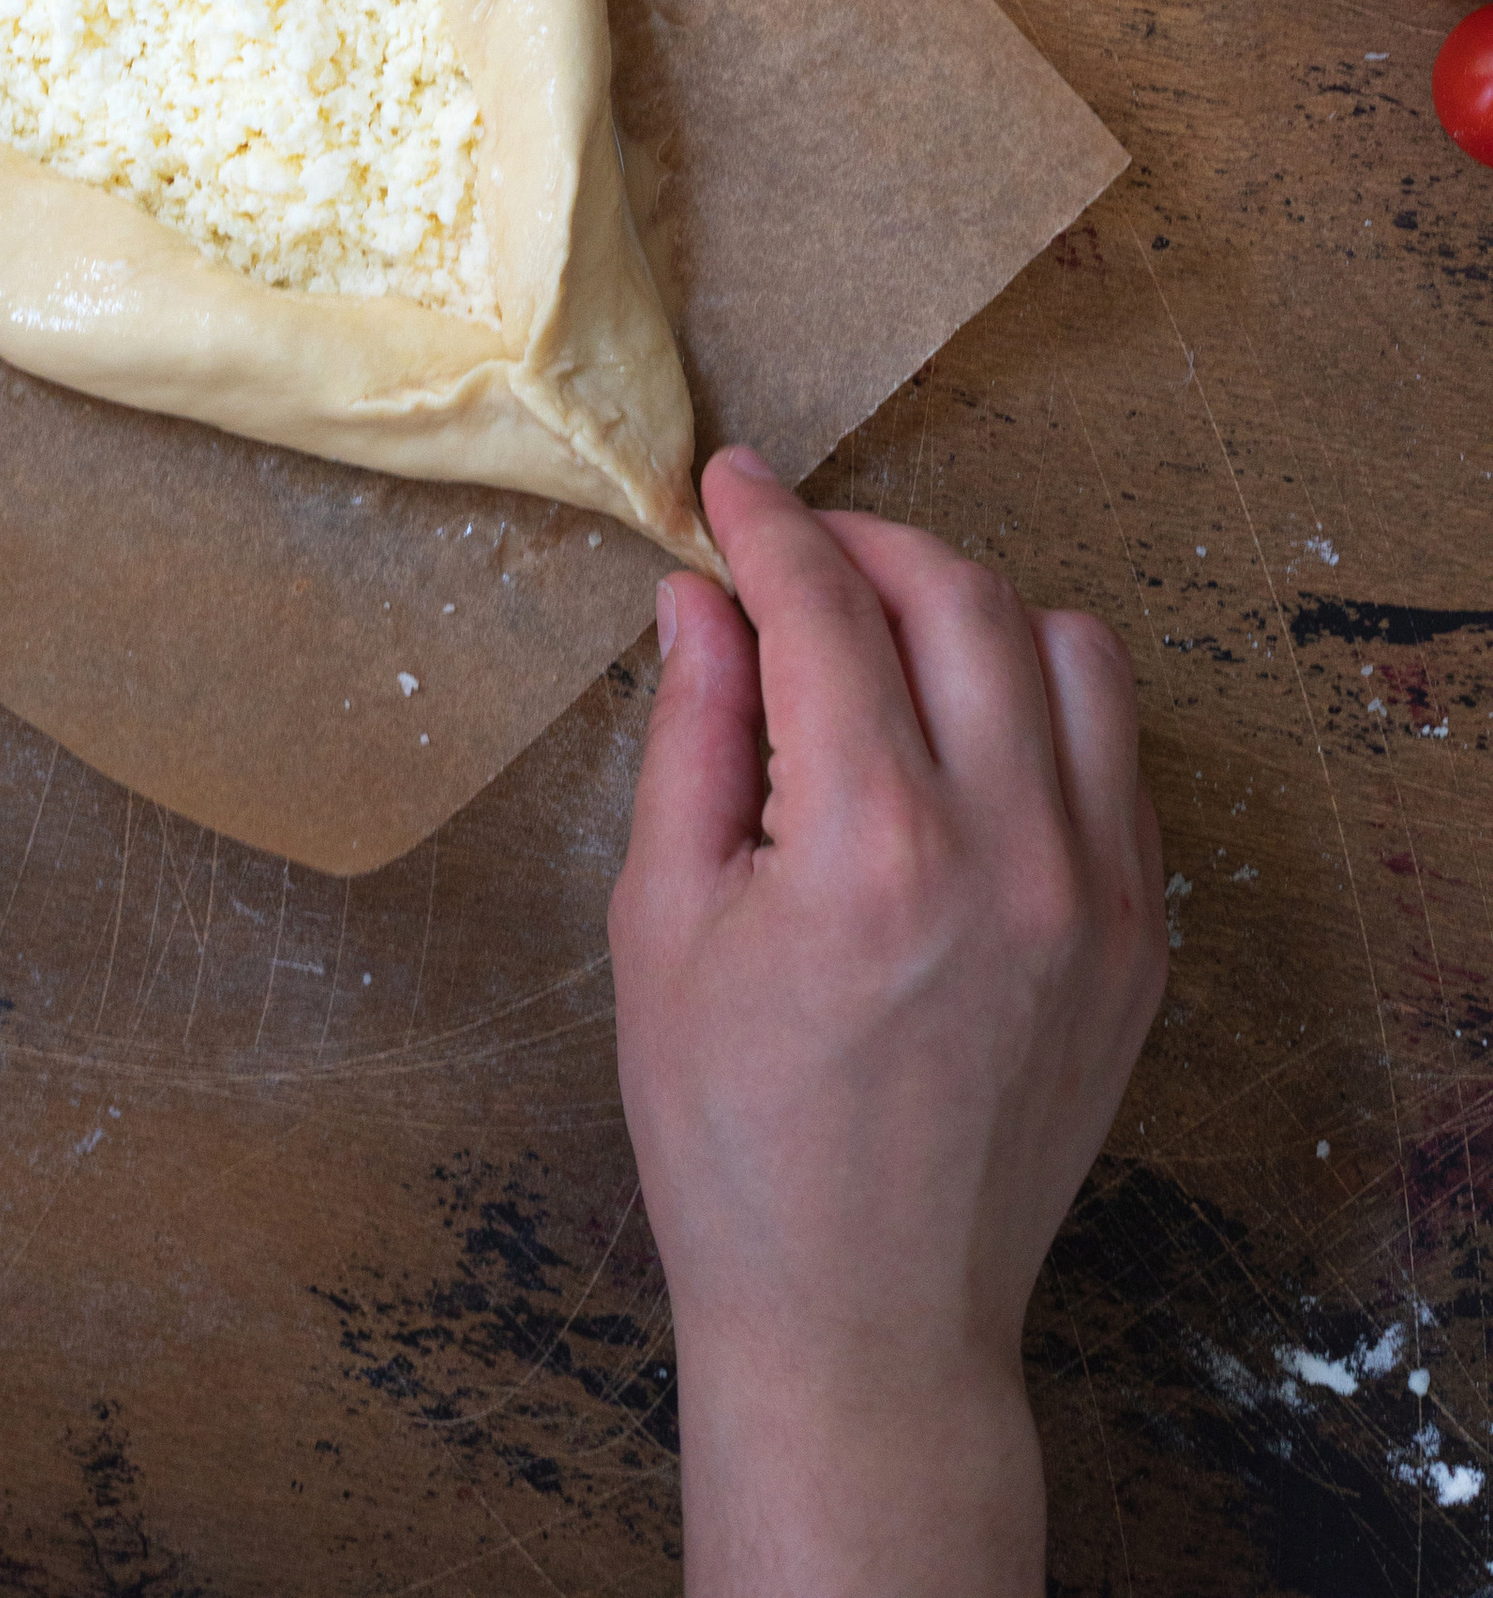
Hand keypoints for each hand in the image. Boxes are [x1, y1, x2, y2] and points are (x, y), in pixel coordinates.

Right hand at [611, 447, 1165, 1597]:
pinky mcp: (1141, 938)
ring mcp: (1097, 896)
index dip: (767, 523)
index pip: (826, 608)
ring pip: (1066, 649)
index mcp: (869, 850)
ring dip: (968, 610)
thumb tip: (700, 595)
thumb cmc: (732, 1139)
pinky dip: (1039, 702)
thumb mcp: (662, 923)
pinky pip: (1114, 751)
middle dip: (864, 543)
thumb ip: (691, 735)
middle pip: (959, 597)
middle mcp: (1008, 852)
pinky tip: (959, 736)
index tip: (727, 483)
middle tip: (792, 553)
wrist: (865, 1319)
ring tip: (883, 637)